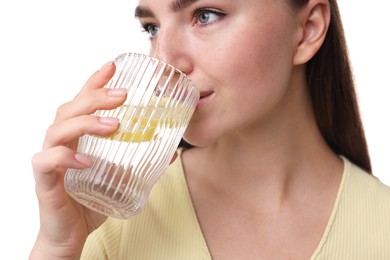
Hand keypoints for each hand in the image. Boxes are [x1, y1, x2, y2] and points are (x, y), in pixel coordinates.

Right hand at [30, 62, 126, 258]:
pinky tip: (86, 159)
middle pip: (69, 108)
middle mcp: (61, 143)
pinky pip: (47, 162)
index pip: (82, 101)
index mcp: (77, 137)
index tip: (113, 66)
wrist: (71, 235)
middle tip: (122, 95)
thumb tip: (172, 152)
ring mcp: (50, 160)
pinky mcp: (44, 182)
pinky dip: (65, 157)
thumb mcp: (122, 178)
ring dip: (86, 123)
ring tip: (114, 125)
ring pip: (58, 129)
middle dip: (95, 96)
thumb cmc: (92, 201)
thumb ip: (141, 163)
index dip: (95, 82)